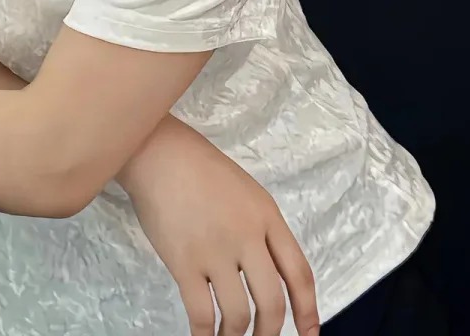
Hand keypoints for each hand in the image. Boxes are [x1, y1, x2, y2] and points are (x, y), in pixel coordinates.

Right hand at [120, 120, 319, 335]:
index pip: (299, 273)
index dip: (308, 311)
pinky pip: (202, 313)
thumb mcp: (247, 192)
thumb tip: (269, 276)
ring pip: (239, 314)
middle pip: (272, 302)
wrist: (159, 153)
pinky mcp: (184, 262)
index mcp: (267, 217)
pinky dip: (205, 335)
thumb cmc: (201, 169)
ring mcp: (215, 251)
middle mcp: (246, 236)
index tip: (310, 334)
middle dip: (269, 332)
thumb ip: (262, 230)